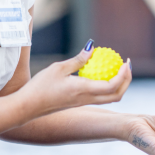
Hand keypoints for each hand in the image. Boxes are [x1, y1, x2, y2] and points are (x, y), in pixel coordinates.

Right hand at [17, 44, 132, 117]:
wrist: (28, 107)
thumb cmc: (40, 86)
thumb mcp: (58, 68)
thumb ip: (78, 59)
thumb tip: (92, 47)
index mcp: (84, 90)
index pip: (112, 86)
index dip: (124, 75)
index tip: (126, 62)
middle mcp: (88, 99)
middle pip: (117, 95)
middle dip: (127, 81)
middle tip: (126, 64)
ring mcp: (84, 103)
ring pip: (110, 98)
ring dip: (119, 85)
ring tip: (117, 68)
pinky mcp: (80, 104)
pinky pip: (100, 96)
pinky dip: (108, 86)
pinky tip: (101, 73)